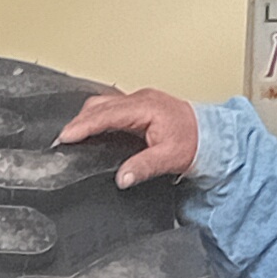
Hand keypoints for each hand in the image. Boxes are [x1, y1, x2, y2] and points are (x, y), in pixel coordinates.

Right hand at [57, 88, 200, 188]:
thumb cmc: (195, 142)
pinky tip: (92, 127)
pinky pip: (112, 106)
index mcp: (146, 108)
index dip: (83, 125)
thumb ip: (143, 167)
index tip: (66, 136)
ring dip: (87, 117)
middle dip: (79, 121)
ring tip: (73, 134)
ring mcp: (140, 100)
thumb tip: (121, 178)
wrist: (212, 136)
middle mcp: (141, 100)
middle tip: (64, 139)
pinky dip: (98, 115)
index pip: (106, 115)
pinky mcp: (141, 106)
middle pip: (100, 105)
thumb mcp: (170, 158)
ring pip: (104, 103)